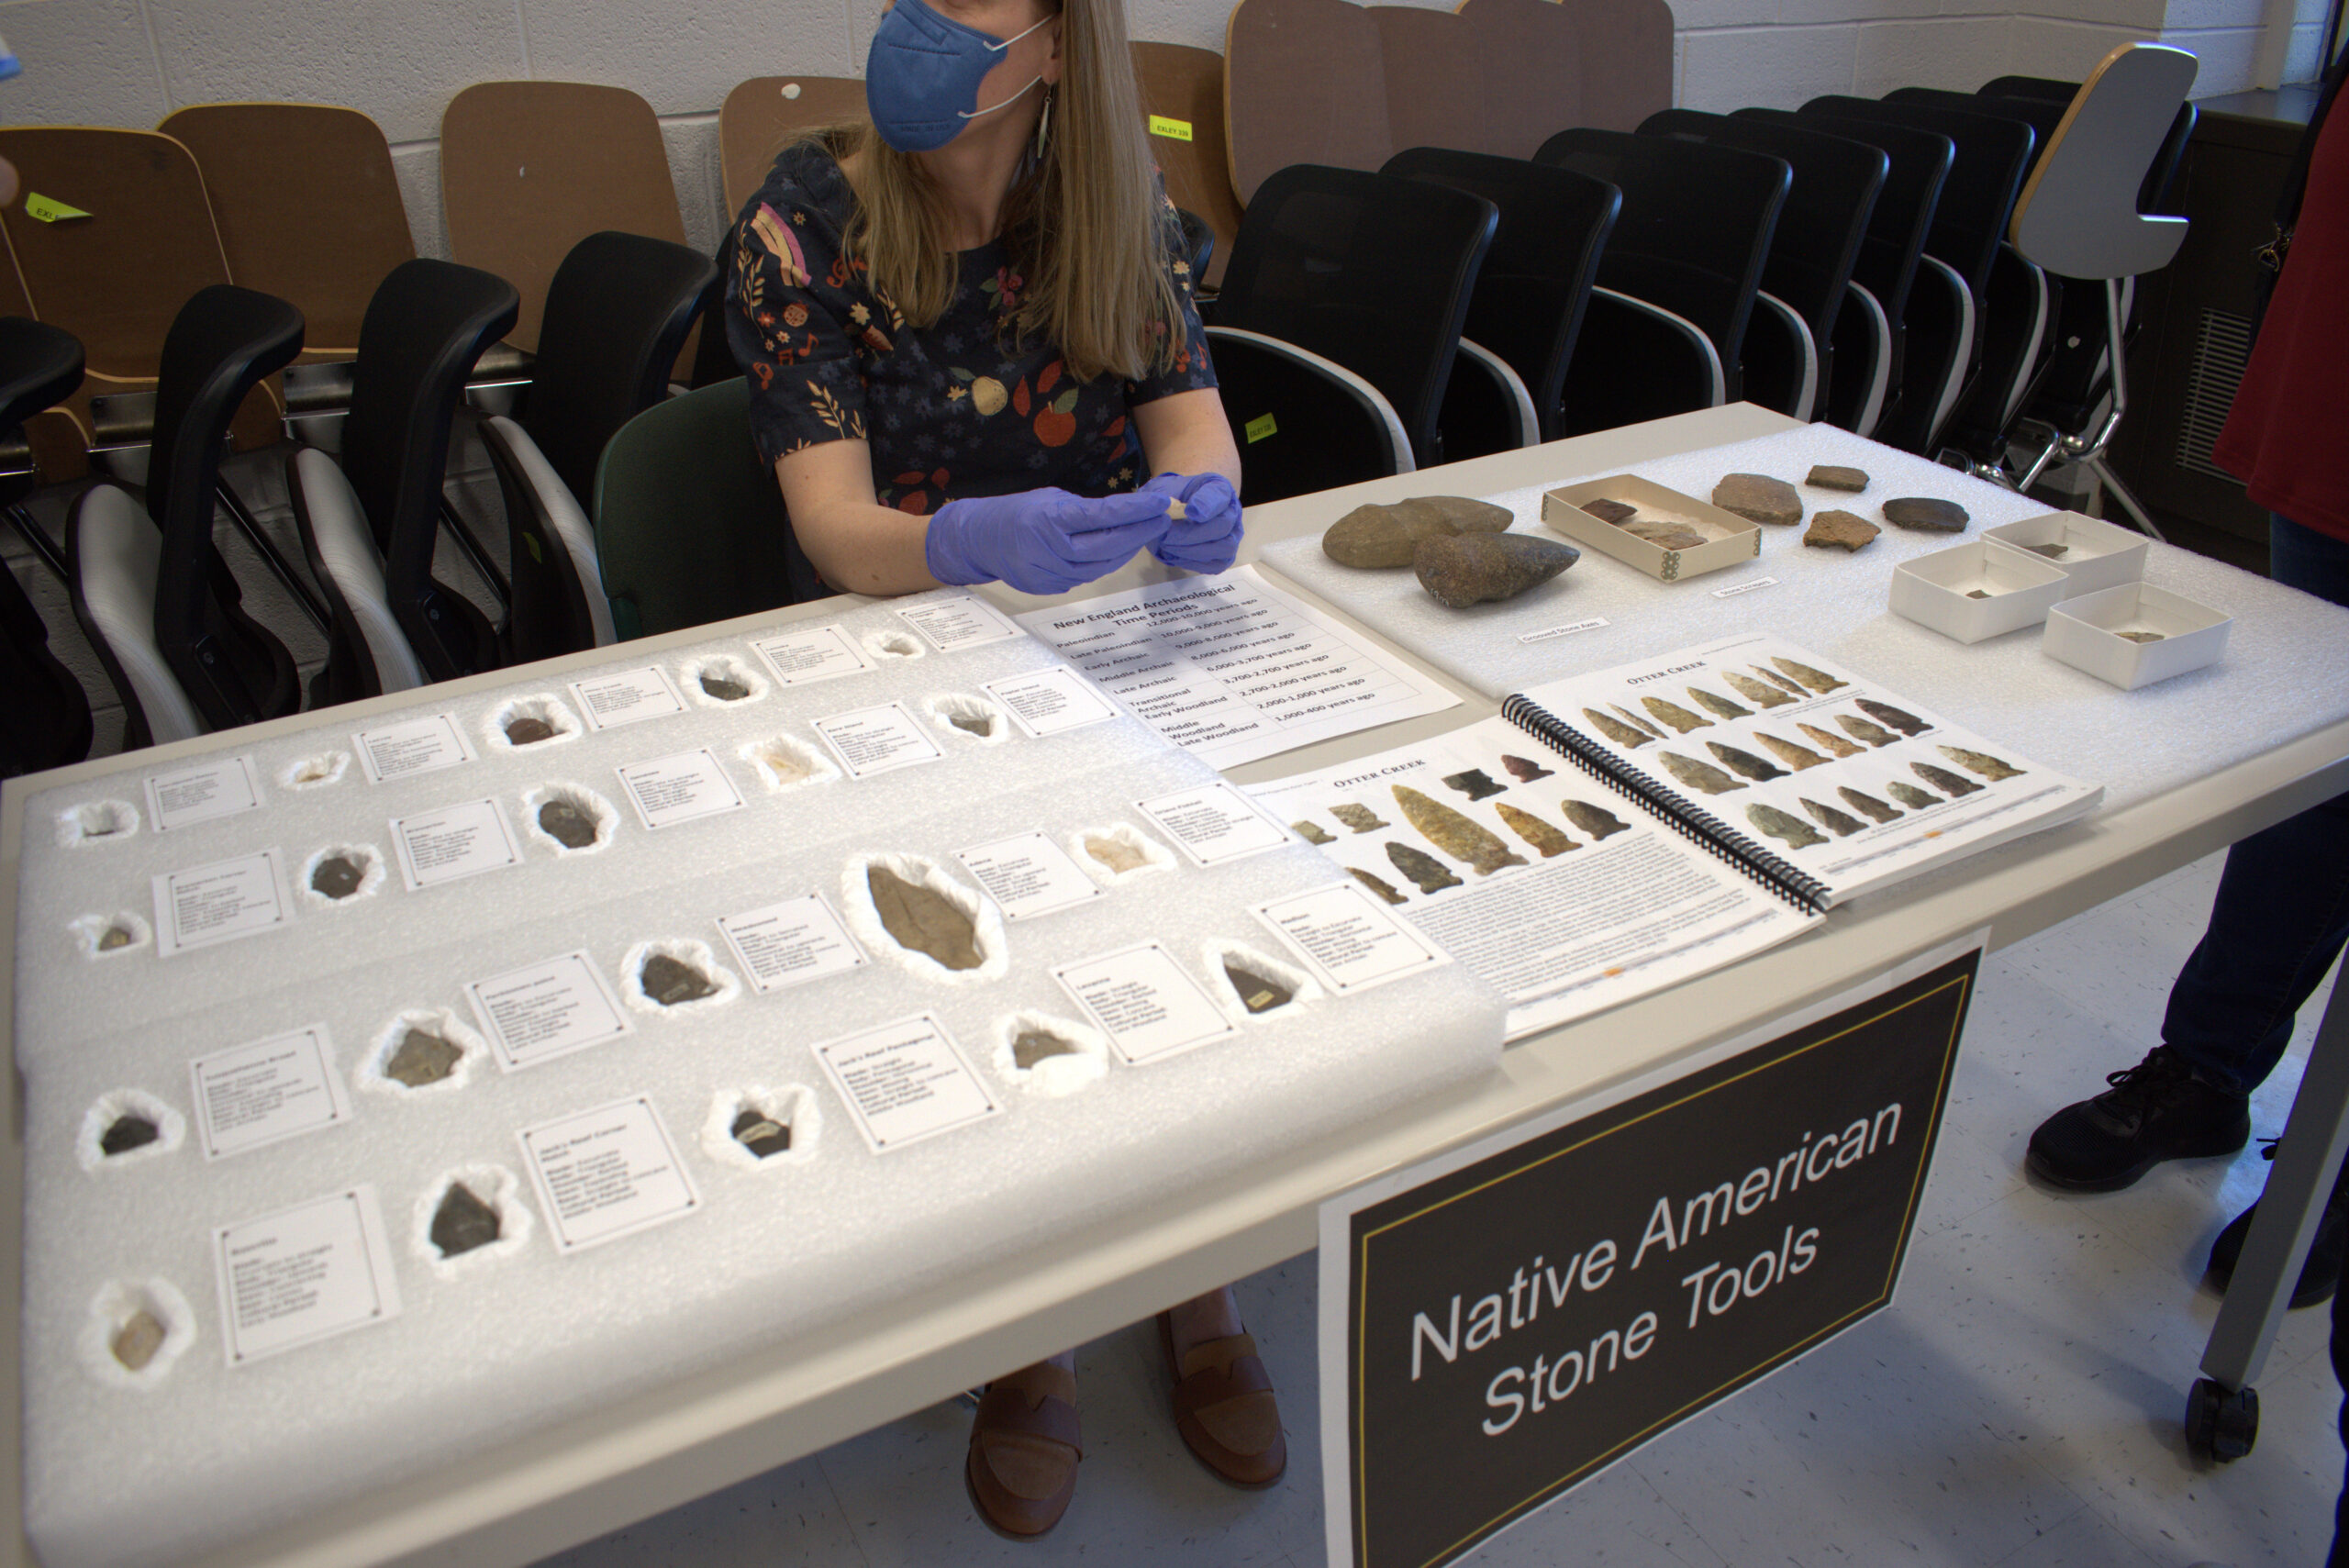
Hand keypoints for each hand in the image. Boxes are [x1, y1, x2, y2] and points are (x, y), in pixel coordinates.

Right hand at [925, 487, 1172, 594]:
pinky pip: (1087, 576)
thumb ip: (1085, 510)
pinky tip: (1120, 550)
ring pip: (1101, 565)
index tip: (1159, 503)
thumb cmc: (1018, 511)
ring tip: (1145, 532)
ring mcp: (1051, 573)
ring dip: (1128, 549)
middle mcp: (1052, 549)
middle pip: (1109, 545)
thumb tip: (1125, 513)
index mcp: (1051, 519)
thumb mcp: (1051, 498)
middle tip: (1162, 519)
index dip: (1136, 510)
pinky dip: (1106, 562)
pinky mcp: (1050, 587)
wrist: (980, 540)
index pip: (1104, 516)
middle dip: (1141, 531)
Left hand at [1141, 471, 1242, 573]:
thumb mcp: (1164, 489)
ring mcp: (1232, 534)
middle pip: (1223, 525)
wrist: (1173, 511)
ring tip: (1169, 546)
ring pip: (1225, 547)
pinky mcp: (1225, 555)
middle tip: (1167, 536)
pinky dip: (1196, 562)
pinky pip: (1217, 564)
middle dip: (1193, 534)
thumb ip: (1166, 498)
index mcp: (1219, 488)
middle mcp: (1232, 510)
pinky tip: (1176, 555)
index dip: (1206, 505)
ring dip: (1194, 550)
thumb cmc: (1172, 497)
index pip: (1219, 495)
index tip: (1189, 511)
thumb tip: (1169, 513)